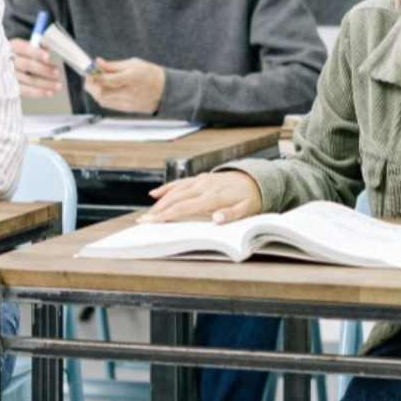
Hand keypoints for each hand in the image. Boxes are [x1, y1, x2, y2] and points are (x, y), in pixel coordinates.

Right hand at [10, 38, 62, 96]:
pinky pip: (25, 91)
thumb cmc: (15, 55)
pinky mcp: (10, 88)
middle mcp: (8, 61)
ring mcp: (8, 75)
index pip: (24, 48)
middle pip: (27, 65)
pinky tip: (50, 92)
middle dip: (44, 69)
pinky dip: (38, 92)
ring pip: (28, 80)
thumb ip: (35, 46)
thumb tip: (48, 46)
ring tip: (59, 85)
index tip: (48, 56)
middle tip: (58, 72)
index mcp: (12, 47)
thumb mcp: (22, 47)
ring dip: (46, 83)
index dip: (36, 52)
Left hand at [84, 57, 165, 113]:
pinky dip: (103, 97)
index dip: (94, 77)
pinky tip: (106, 90)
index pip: (108, 80)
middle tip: (90, 77)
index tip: (89, 72)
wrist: (166, 91)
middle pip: (101, 93)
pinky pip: (109, 105)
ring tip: (98, 83)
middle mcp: (129, 92)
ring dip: (95, 91)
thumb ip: (114, 65)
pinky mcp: (127, 109)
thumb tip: (98, 63)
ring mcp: (128, 102)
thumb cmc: (151, 74)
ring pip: (102, 100)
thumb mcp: (134, 63)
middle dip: (91, 85)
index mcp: (131, 77)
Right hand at [139, 172, 262, 223]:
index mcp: (212, 197)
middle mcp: (204, 186)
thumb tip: (216, 219)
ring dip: (159, 201)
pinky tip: (155, 193)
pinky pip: (181, 182)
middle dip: (157, 210)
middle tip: (143, 221)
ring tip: (147, 213)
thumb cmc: (251, 198)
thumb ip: (232, 215)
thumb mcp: (247, 210)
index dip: (166, 215)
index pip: (184, 206)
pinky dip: (167, 188)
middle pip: (175, 198)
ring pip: (175, 190)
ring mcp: (201, 181)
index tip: (152, 222)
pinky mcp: (201, 178)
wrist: (257, 180)